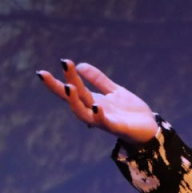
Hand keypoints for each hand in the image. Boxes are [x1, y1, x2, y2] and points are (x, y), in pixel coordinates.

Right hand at [37, 60, 158, 144]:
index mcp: (92, 101)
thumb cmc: (130, 111)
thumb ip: (98, 80)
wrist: (150, 128)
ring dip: (74, 101)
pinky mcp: (116, 127)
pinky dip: (99, 115)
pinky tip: (96, 105)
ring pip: (82, 113)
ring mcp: (103, 120)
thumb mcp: (114, 91)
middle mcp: (94, 110)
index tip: (41, 72)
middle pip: (72, 99)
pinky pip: (104, 122)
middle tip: (47, 74)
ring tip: (69, 86)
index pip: (71, 90)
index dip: (56, 82)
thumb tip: (79, 65)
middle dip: (60, 87)